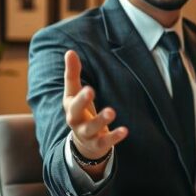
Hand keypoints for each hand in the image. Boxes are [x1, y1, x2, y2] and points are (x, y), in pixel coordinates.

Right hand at [63, 50, 127, 171]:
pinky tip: (125, 130)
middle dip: (82, 101)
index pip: (71, 98)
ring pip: (91, 128)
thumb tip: (70, 51)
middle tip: (91, 90)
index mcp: (70, 107)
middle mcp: (75, 121)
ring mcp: (86, 134)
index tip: (87, 85)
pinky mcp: (98, 144)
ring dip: (101, 119)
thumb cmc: (80, 111)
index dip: (78, 92)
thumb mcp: (75, 93)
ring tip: (112, 111)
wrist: (83, 143)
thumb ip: (73, 73)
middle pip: (75, 112)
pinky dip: (114, 136)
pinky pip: (105, 142)